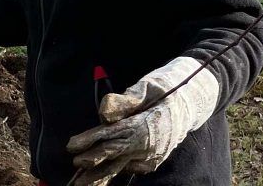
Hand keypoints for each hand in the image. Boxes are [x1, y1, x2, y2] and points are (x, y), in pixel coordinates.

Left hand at [66, 57, 219, 183]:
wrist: (191, 101)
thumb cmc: (165, 89)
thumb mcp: (146, 87)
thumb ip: (125, 100)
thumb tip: (105, 111)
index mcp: (141, 125)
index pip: (109, 135)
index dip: (89, 141)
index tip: (71, 146)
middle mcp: (145, 144)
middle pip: (112, 155)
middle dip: (91, 162)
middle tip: (74, 169)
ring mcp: (150, 155)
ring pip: (120, 166)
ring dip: (102, 176)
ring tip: (85, 185)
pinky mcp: (154, 160)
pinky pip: (132, 167)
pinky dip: (118, 170)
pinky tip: (103, 176)